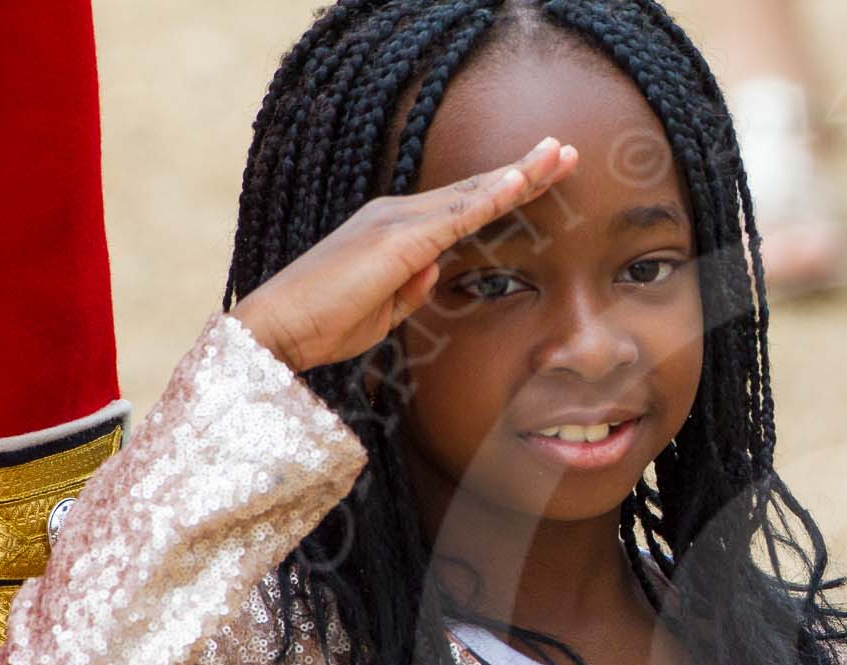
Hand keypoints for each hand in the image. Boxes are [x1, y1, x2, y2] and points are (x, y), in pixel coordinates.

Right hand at [229, 134, 578, 372]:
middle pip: (475, 190)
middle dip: (525, 170)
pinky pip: (454, 217)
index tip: (544, 175)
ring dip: (519, 175)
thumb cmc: (327, 324)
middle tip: (567, 151)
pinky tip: (518, 182)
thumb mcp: (385, 312)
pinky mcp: (395, 241)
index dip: (508, 189)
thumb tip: (435, 270)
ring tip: (559, 155)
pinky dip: (488, 198)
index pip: (466, 206)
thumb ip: (412, 289)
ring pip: (472, 194)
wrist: (279, 329)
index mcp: (398, 231)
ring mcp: (396, 222)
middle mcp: (398, 216)